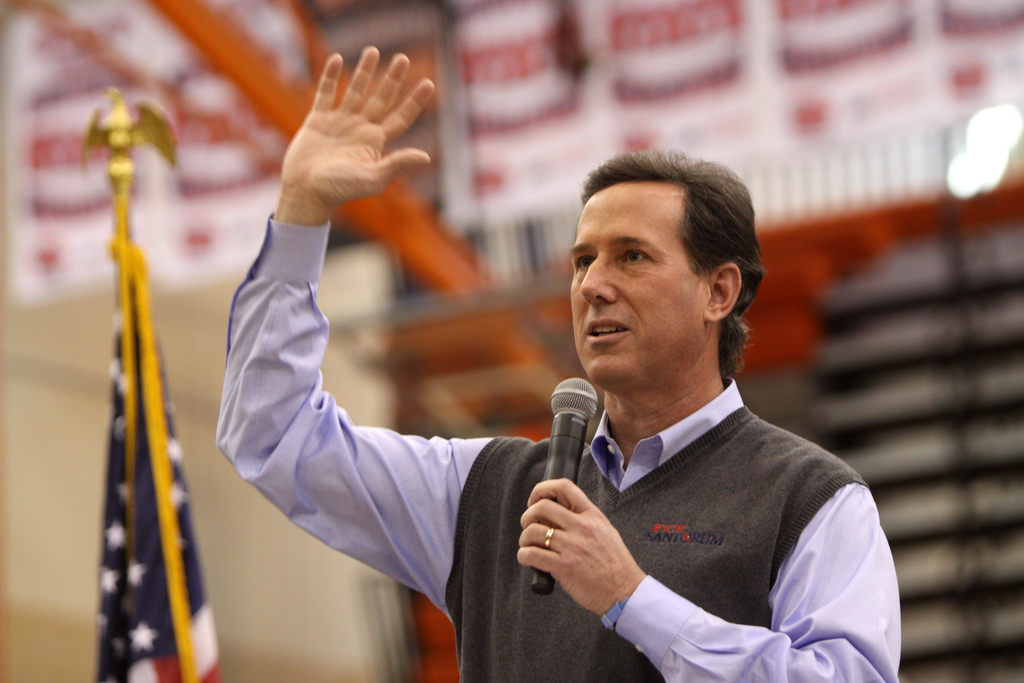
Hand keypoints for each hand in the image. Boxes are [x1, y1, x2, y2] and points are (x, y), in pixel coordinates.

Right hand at [275, 47, 435, 225]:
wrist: (306, 192)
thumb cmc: (340, 190)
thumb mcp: (372, 179)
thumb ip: (397, 165)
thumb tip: (426, 157)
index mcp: (376, 143)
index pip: (401, 117)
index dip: (415, 101)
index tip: (429, 83)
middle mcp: (360, 130)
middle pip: (381, 99)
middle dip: (392, 79)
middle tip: (402, 59)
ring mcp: (339, 123)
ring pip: (355, 91)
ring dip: (365, 72)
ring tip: (373, 51)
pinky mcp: (317, 120)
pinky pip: (325, 94)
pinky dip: (330, 77)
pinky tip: (336, 59)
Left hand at [518, 479, 645, 614]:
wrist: (625, 591)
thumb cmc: (615, 564)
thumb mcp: (605, 531)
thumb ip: (584, 520)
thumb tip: (556, 515)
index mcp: (592, 515)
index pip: (564, 487)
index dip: (542, 489)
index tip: (535, 499)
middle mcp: (581, 527)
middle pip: (541, 507)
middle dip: (528, 516)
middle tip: (528, 526)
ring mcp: (572, 546)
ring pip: (533, 531)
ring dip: (524, 538)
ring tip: (529, 545)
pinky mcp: (564, 566)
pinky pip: (532, 554)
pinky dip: (524, 555)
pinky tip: (528, 559)